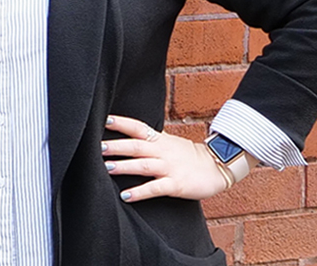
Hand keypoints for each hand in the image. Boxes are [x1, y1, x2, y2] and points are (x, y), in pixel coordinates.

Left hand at [101, 114, 229, 201]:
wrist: (217, 166)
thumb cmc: (189, 156)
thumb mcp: (170, 142)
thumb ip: (150, 140)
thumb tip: (128, 136)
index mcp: (160, 140)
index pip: (138, 127)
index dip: (122, 123)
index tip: (105, 120)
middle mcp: (163, 152)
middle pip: (136, 146)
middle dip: (117, 146)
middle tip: (98, 146)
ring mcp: (169, 168)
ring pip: (143, 165)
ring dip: (124, 166)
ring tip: (106, 168)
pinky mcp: (176, 185)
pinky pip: (155, 188)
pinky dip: (140, 192)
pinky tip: (125, 196)